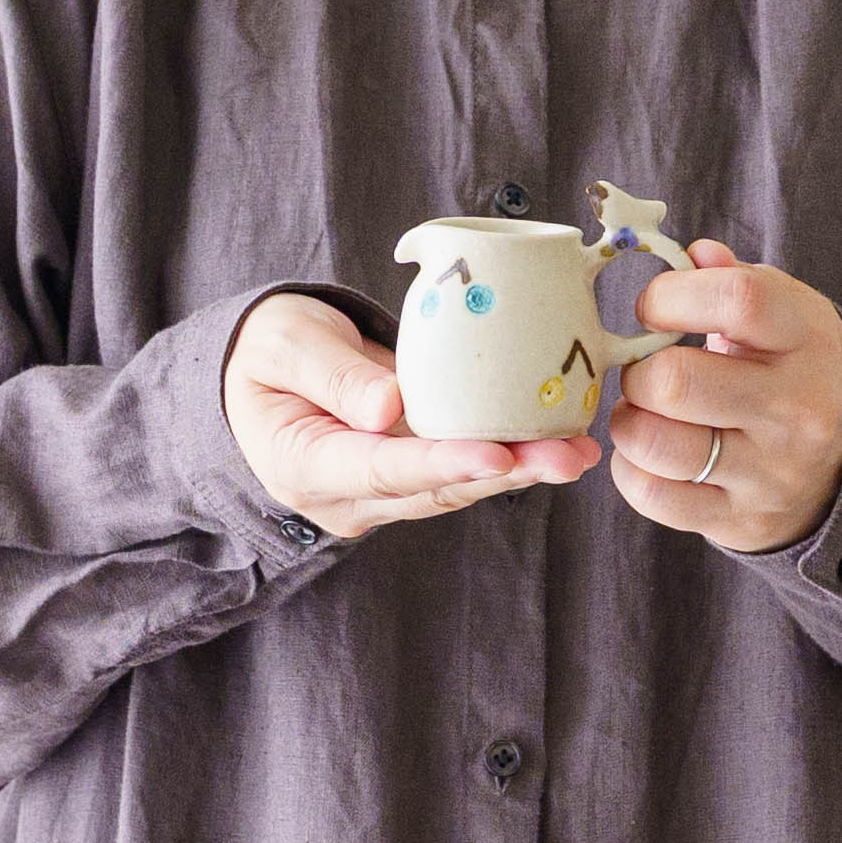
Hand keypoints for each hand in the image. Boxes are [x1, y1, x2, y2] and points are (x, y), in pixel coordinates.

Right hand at [223, 291, 602, 538]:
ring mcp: (382, 495)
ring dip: (521, 470)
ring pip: (457, 488)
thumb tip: (390, 409)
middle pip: (434, 490)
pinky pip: (462, 472)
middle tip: (567, 456)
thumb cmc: (267, 351)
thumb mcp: (283, 345)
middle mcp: (348, 498)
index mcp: (304, 468)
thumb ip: (332, 375)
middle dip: (505, 473)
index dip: (444, 464)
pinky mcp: (409, 478)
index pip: (383, 470)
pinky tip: (560, 441)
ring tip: (578, 451)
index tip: (499, 455)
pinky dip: (511, 456)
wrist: (263, 375)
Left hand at [607, 241, 841, 552]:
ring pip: (657, 445)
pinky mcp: (740, 519)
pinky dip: (631, 471)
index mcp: (807, 340)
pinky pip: (653, 496)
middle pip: (677, 383)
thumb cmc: (795, 371)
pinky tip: (647, 454)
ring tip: (642, 412)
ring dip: (629, 422)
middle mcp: (795, 410)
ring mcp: (769, 472)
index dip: (671, 297)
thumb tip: (692, 255)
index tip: (654, 307)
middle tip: (645, 370)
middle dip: (639, 371)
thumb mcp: (785, 315)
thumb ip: (733, 281)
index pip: (735, 301)